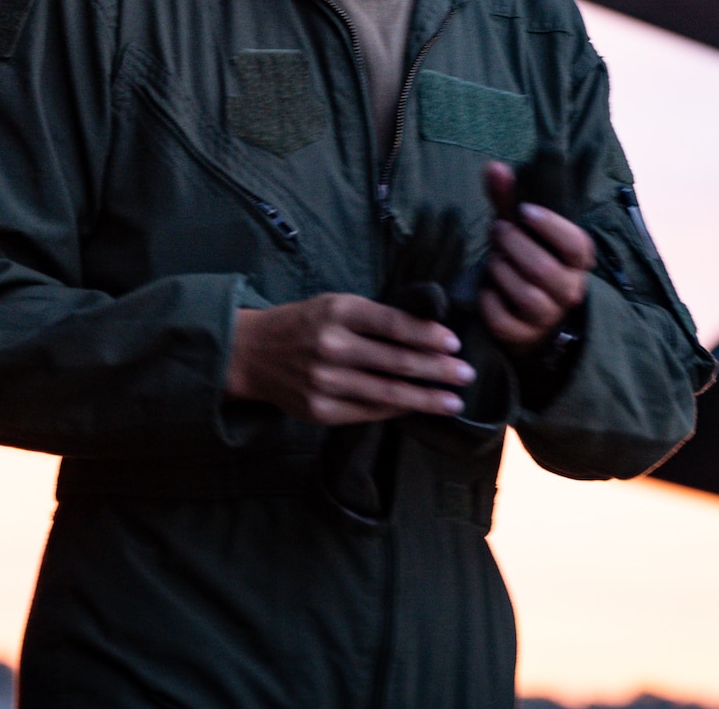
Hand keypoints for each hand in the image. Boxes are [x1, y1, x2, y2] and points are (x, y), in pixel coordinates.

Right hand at [224, 293, 475, 424]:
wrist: (252, 353)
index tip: (454, 343)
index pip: (393, 324)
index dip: (427, 335)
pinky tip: (416, 408)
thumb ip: (375, 318)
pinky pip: (368, 412)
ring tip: (453, 401)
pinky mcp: (319, 410)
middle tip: (466, 374)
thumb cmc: (305, 324)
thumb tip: (430, 332)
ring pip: (386, 393)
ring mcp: (324, 381)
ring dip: (425, 398)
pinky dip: (397, 410)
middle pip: (395, 361)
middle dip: (437, 370)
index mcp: (337, 312)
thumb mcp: (335, 305)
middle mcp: (330, 346)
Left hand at [478, 161, 594, 353]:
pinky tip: (486, 288)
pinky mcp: (524, 337)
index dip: (549, 226)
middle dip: (512, 245)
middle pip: (542, 268)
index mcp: (578, 261)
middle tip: (498, 232)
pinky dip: (489, 300)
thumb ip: (508, 199)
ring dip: (501, 271)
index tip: (524, 212)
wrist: (526, 313)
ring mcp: (548, 317)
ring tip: (494, 259)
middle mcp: (570, 291)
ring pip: (525, 295)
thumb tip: (494, 166)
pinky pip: (502, 319)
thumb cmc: (525, 258)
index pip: (576, 244)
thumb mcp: (520, 229)